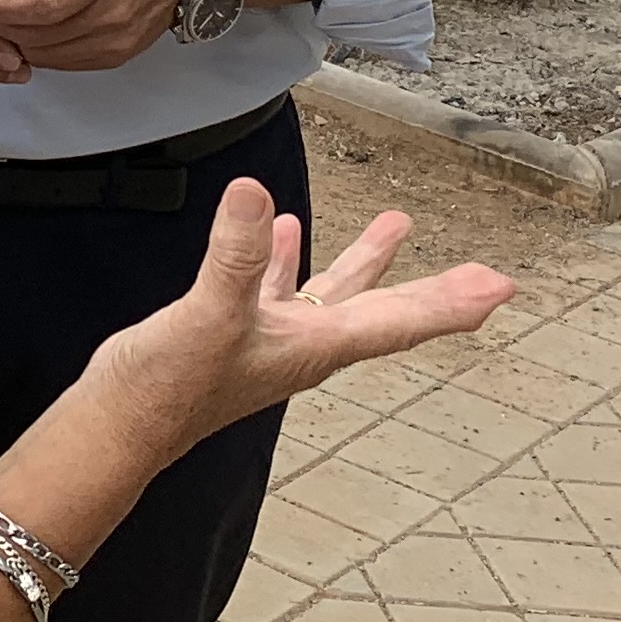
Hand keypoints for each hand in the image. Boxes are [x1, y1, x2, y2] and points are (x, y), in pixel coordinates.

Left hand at [0, 0, 193, 70]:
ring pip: (45, 56)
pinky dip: (38, 45)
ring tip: (7, 1)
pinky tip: (32, 18)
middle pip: (36, 37)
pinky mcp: (117, 56)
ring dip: (14, 35)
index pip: (37, 8)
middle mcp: (110, 18)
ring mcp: (116, 43)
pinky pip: (63, 62)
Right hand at [85, 179, 513, 457]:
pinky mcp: (233, 330)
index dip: (451, 302)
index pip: (398, 320)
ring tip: (398, 224)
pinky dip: (289, 256)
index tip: (502, 289)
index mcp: (313, 346)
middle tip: (486, 276)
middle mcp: (303, 345)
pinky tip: (286, 228)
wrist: (118, 426)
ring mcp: (270, 339)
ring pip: (335, 293)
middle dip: (433, 289)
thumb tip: (260, 195)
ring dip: (368, 262)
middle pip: (384, 310)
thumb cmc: (168, 388)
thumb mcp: (208, 314)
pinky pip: (278, 285)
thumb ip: (238, 255)